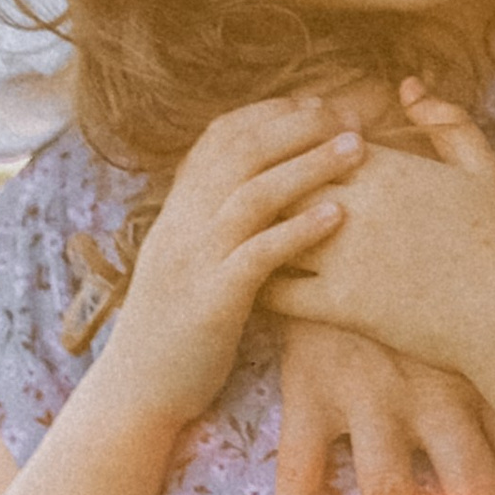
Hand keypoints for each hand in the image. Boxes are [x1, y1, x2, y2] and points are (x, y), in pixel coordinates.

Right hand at [98, 98, 353, 437]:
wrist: (136, 390)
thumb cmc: (177, 322)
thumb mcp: (188, 255)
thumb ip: (215, 214)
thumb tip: (261, 177)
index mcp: (179, 206)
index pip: (222, 135)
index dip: (272, 112)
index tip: (319, 104)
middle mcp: (183, 222)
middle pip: (242, 151)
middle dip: (300, 126)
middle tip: (352, 119)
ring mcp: (195, 259)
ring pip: (252, 193)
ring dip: (310, 165)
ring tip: (358, 150)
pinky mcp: (212, 300)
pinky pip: (258, 254)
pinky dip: (299, 229)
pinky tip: (338, 215)